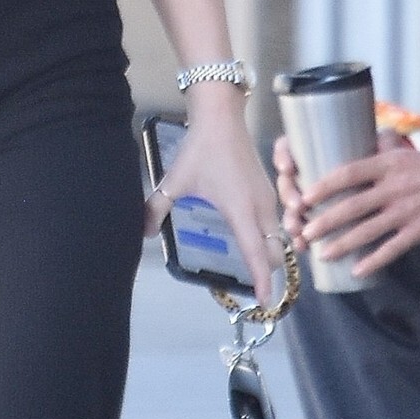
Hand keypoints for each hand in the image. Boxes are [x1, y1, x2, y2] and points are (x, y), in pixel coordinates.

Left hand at [151, 91, 282, 303]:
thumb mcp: (175, 182)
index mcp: (242, 210)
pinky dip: (270, 237)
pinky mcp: (268, 189)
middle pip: (274, 251)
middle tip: (255, 289)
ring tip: (256, 269)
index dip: (261, 280)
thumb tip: (142, 233)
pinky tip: (253, 239)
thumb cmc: (201, 149)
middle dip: (267, 272)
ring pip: (277, 237)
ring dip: (270, 254)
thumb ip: (157, 208)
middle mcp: (261, 207)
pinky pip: (275, 222)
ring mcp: (268, 198)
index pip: (257, 253)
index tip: (264, 301)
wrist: (222, 117)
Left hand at [298, 140, 419, 277]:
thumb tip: (356, 157)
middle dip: (324, 221)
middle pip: (352, 206)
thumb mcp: (411, 155)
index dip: (324, 186)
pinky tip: (357, 270)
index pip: (349, 172)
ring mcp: (409, 210)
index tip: (305, 196)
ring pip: (367, 230)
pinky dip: (373, 261)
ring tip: (322, 253)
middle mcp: (397, 187)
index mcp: (391, 163)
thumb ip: (383, 157)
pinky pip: (392, 249)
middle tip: (304, 232)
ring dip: (342, 244)